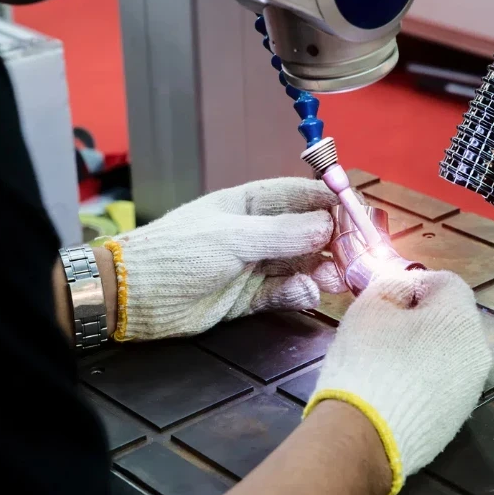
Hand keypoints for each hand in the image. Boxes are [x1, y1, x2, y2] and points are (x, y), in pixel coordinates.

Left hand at [106, 177, 345, 341]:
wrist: (133, 297)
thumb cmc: (176, 253)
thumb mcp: (232, 238)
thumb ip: (282, 234)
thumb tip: (327, 226)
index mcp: (250, 205)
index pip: (301, 196)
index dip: (331, 201)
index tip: (360, 212)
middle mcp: (257, 233)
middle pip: (308, 232)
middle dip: (335, 241)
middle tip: (359, 255)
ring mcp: (255, 265)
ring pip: (302, 264)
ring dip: (323, 269)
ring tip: (337, 278)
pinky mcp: (249, 298)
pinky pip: (285, 292)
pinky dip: (299, 292)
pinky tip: (307, 292)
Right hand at [305, 268, 491, 494]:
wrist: (366, 435)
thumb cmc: (368, 360)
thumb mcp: (369, 308)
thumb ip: (391, 287)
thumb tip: (404, 291)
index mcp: (460, 318)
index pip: (447, 283)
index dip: (417, 284)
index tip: (389, 298)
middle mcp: (477, 351)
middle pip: (453, 320)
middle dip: (424, 318)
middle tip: (386, 329)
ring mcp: (471, 389)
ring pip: (450, 355)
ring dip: (426, 351)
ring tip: (389, 362)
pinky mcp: (458, 419)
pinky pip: (444, 385)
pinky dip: (425, 381)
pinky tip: (396, 391)